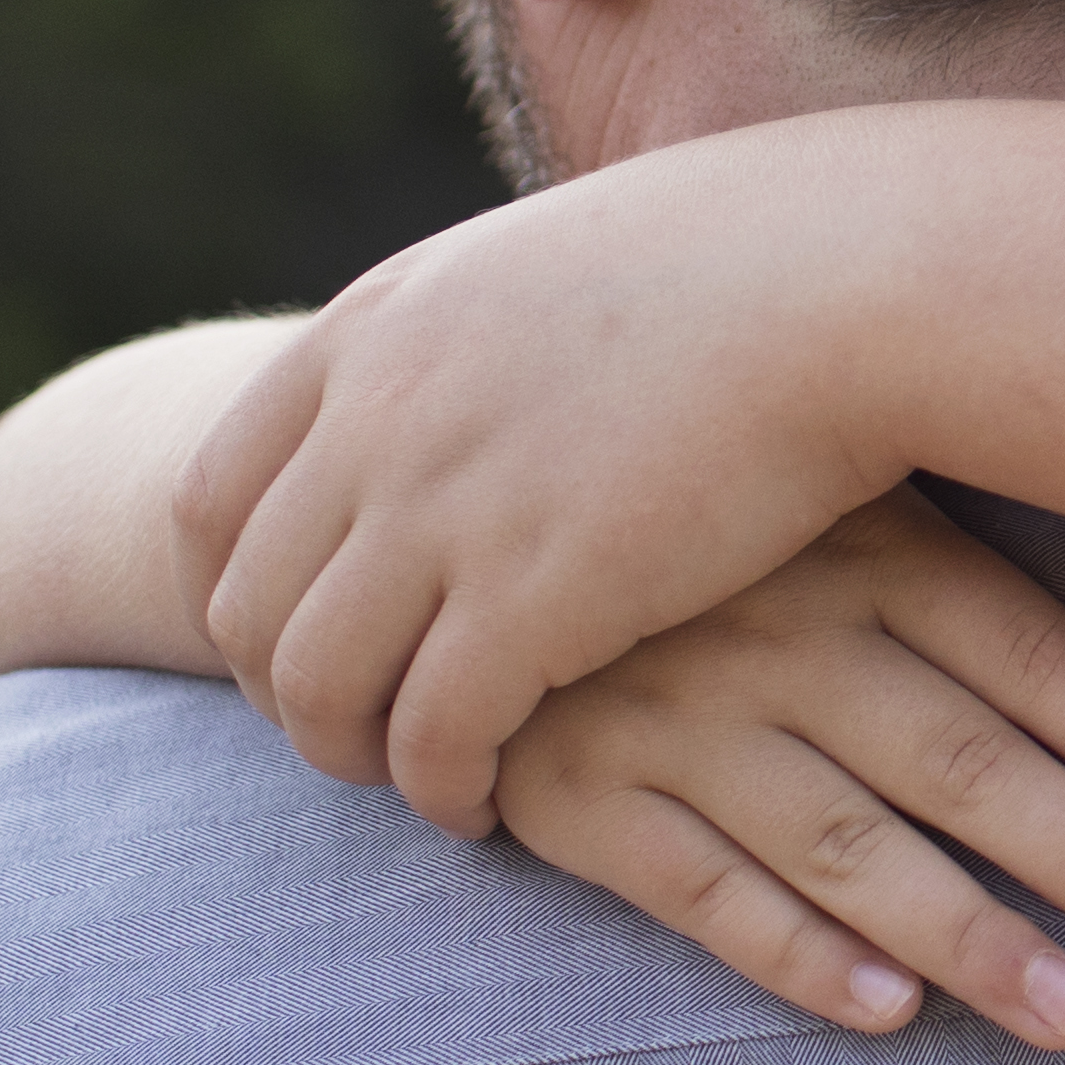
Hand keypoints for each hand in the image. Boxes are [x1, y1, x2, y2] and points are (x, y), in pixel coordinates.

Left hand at [181, 126, 930, 829]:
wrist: (852, 279)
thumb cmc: (758, 259)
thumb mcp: (559, 260)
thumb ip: (482, 332)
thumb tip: (485, 370)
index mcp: (373, 329)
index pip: (212, 496)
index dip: (237, 593)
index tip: (297, 639)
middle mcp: (374, 420)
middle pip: (248, 607)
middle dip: (283, 693)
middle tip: (355, 734)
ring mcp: (441, 510)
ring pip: (317, 688)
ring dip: (350, 756)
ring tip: (420, 780)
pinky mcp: (528, 600)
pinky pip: (428, 735)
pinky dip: (439, 788)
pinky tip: (488, 805)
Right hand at [488, 490, 1064, 1044]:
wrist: (460, 513)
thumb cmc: (709, 511)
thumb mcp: (836, 486)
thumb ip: (965, 553)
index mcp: (866, 545)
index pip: (1035, 653)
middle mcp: (784, 632)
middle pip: (967, 764)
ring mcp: (677, 716)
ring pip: (851, 845)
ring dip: (972, 939)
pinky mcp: (576, 795)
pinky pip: (701, 891)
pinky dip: (797, 954)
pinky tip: (890, 1012)